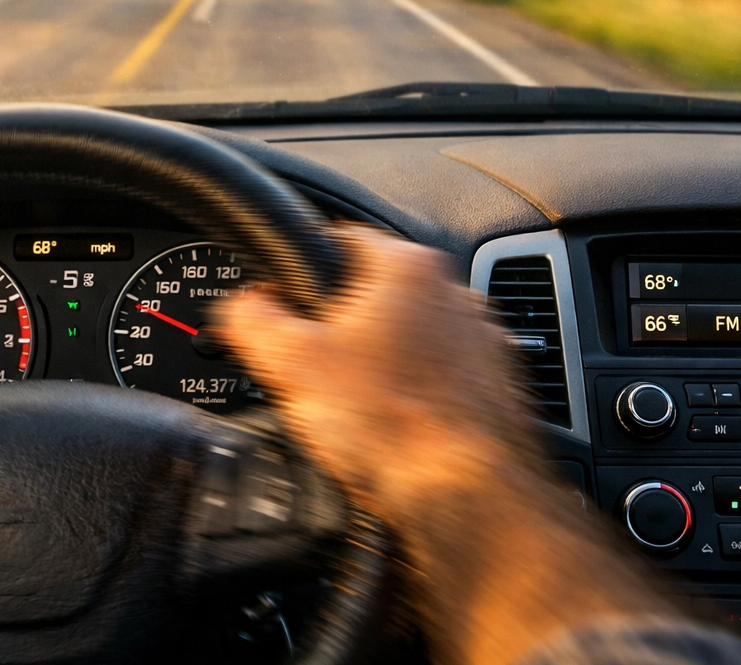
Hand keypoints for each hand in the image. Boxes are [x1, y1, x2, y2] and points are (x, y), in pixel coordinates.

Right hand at [216, 225, 674, 664]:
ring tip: (356, 413)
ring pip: (410, 344)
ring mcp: (485, 344)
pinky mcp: (499, 392)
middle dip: (339, 333)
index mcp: (407, 266)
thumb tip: (241, 306)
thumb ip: (252, 319)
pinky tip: (396, 436)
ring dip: (381, 370)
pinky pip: (441, 387)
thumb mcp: (292, 365)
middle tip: (313, 375)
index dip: (294, 275)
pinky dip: (417, 404)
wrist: (470, 499)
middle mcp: (456, 295)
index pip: (336, 240)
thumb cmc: (396, 428)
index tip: (279, 309)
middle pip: (374, 298)